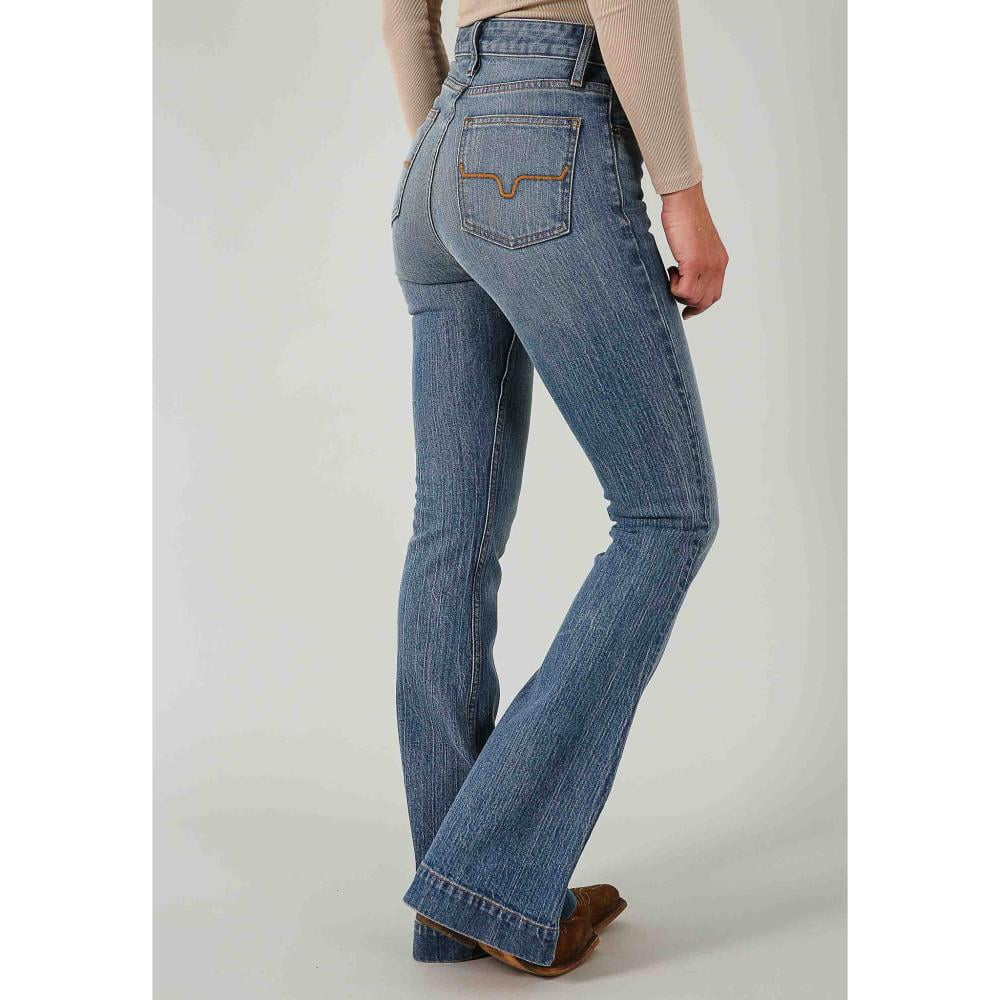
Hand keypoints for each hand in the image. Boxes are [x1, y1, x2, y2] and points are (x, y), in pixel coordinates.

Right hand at [660, 182, 727, 318]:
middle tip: (673, 288)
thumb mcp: (697, 244)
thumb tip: (686, 276)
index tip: (686, 310)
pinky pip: (684, 291)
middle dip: (688, 302)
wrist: (684, 200)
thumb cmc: (686, 216)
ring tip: (672, 273)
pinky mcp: (694, 264)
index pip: (714, 295)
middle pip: (705, 301)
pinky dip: (674, 286)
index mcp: (720, 261)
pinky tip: (671, 269)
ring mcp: (707, 266)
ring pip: (694, 298)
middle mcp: (717, 266)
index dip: (700, 305)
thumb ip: (697, 261)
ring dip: (679, 292)